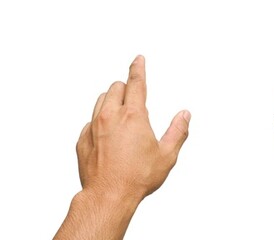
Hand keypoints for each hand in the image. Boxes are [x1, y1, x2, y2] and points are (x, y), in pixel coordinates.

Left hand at [76, 56, 190, 198]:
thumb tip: (184, 115)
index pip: (136, 83)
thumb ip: (178, 131)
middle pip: (115, 88)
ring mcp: (93, 127)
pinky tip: (108, 134)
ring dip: (112, 101)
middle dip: (125, 87)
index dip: (138, 68)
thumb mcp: (167, 155)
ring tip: (121, 114)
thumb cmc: (137, 177)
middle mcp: (110, 117)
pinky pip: (90, 121)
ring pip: (100, 101)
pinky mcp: (82, 140)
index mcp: (133, 116)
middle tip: (134, 95)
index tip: (138, 59)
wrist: (108, 195)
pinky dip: (100, 121)